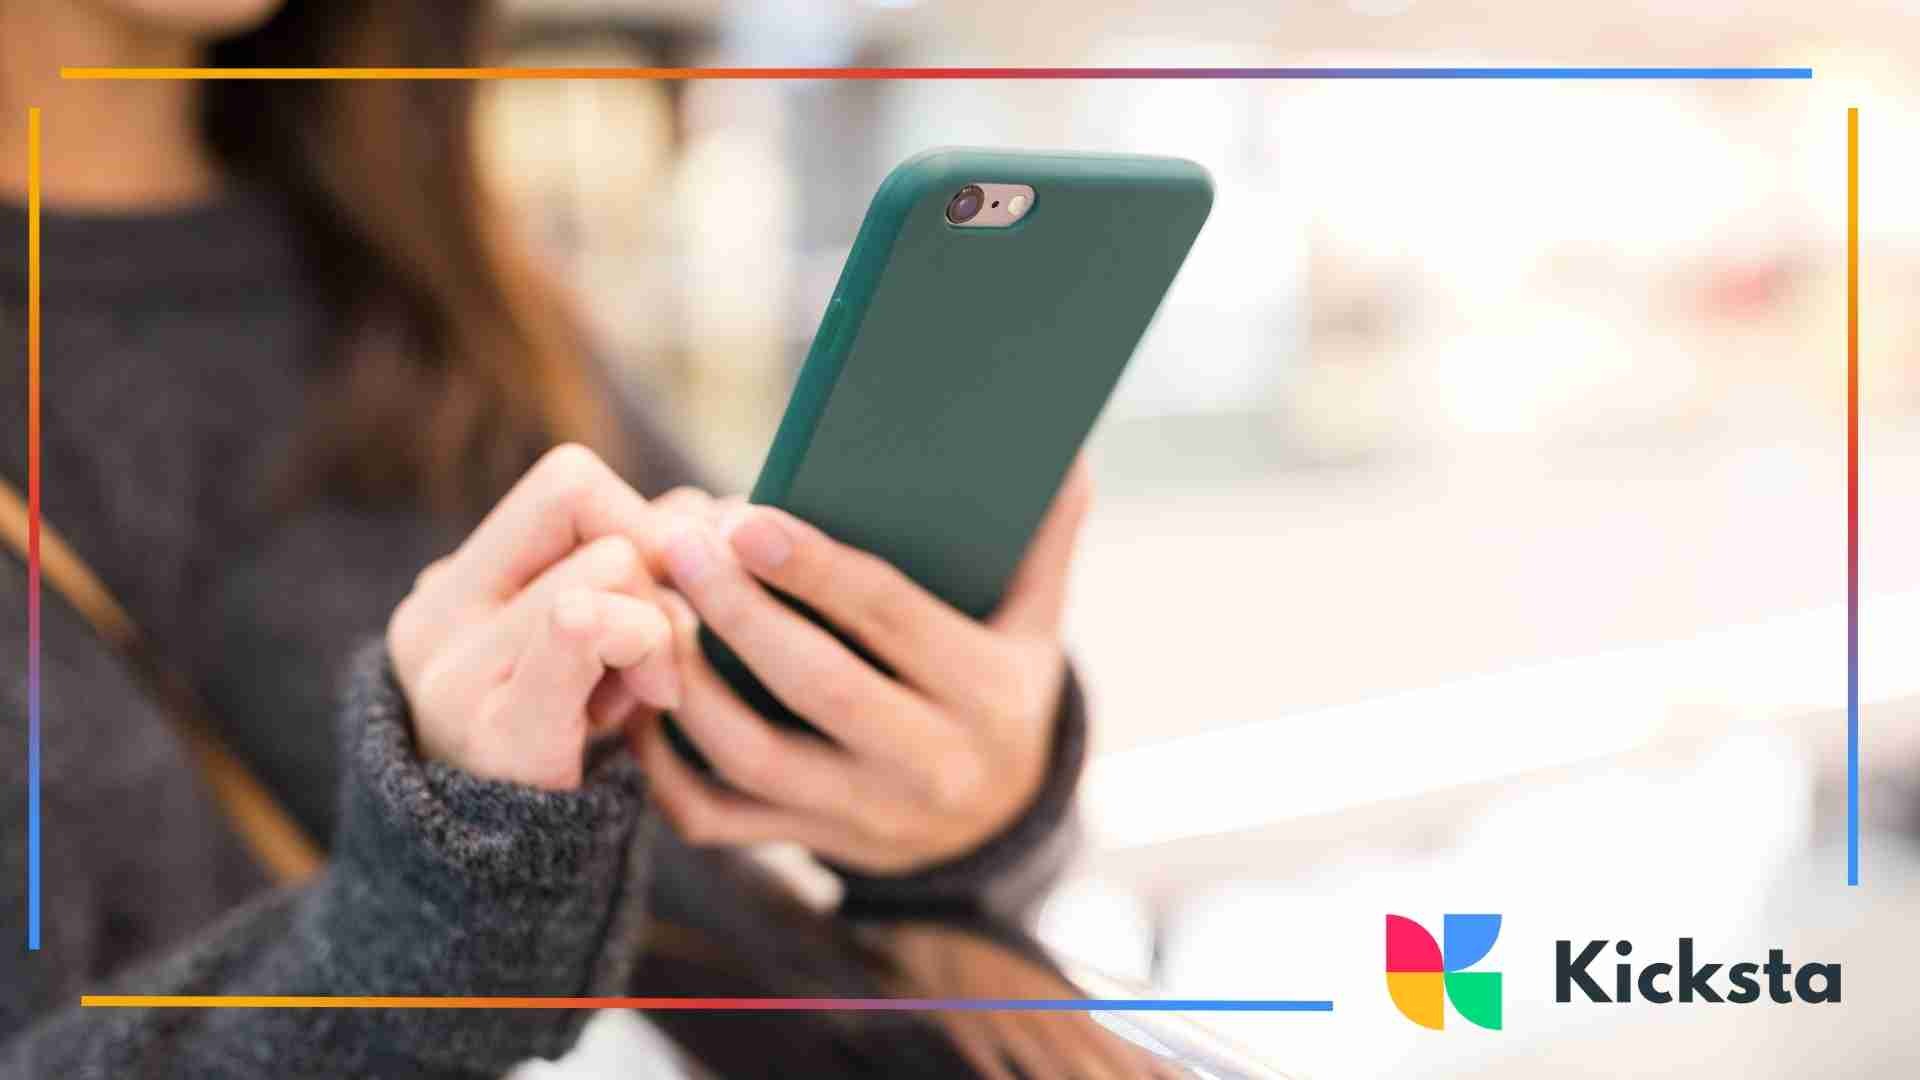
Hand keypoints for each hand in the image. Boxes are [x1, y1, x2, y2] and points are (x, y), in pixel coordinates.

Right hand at [386, 445, 681, 789]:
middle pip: (590, 510)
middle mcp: (434, 620)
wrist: (510, 891)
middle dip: (657, 569)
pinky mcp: (498, 732)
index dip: (642, 517)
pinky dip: (640, 646)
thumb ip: (630, 569)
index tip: (667, 587)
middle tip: (663, 649)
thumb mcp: (585, 644)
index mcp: (453, 585)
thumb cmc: (575, 751)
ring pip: (607, 569)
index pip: (568, 481)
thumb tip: (711, 512)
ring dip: (661, 628)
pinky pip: (581, 624)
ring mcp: (454, 678)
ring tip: (646, 693)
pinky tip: (650, 704)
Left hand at [630, 460, 1091, 873]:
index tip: (746, 516)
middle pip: (815, 686)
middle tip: (673, 541)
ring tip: (642, 606)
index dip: (815, 569)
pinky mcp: (809, 848)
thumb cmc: (999, 687)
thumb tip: (1061, 445)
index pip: (892, 619)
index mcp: (989, 693)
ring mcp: (867, 818)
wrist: (999, 825)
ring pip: (751, 757)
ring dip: (685, 681)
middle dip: (735, 612)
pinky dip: (661, 762)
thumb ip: (1041, 538)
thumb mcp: (1034, 622)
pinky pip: (716, 816)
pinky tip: (634, 690)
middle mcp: (933, 764)